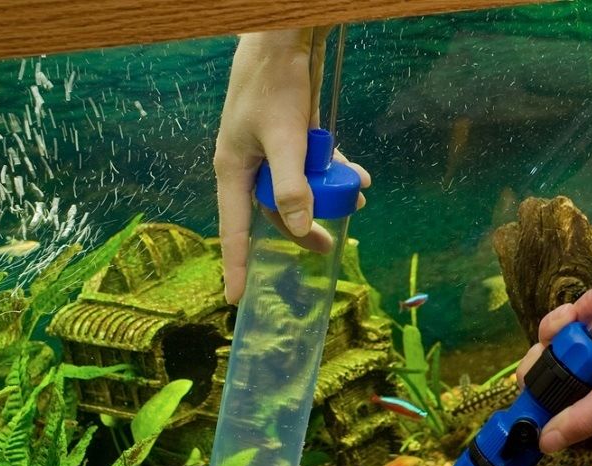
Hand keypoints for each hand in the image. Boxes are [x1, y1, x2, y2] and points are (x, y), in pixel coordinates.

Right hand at [215, 29, 370, 303]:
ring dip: (327, 195)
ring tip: (356, 199)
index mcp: (233, 170)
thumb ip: (292, 185)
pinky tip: (359, 176)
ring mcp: (270, 152)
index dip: (236, 264)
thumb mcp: (285, 139)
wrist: (283, 41)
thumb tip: (300, 225)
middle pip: (273, 211)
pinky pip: (310, 166)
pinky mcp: (289, 138)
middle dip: (303, 227)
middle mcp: (248, 166)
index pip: (233, 228)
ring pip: (297, 188)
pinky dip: (333, 172)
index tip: (236, 298)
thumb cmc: (274, 85)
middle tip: (329, 244)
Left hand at [517, 271, 591, 452]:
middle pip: (546, 355)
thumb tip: (544, 445)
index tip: (542, 358)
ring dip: (583, 307)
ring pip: (562, 324)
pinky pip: (585, 302)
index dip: (537, 378)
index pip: (547, 395)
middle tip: (573, 321)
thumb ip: (582, 418)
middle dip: (556, 333)